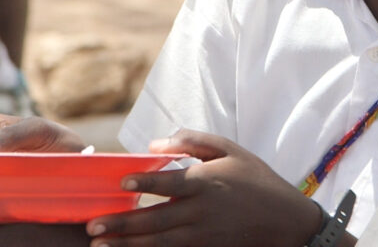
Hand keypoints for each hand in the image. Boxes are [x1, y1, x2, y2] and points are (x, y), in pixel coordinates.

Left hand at [85, 129, 323, 246]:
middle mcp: (201, 211)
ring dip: (127, 244)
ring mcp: (202, 234)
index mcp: (207, 183)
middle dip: (122, 224)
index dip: (145, 184)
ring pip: (158, 242)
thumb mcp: (230, 149)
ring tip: (100, 243)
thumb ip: (192, 142)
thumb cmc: (255, 179)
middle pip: (156, 219)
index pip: (171, 184)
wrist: (284, 220)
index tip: (122, 183)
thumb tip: (154, 145)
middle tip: (93, 225)